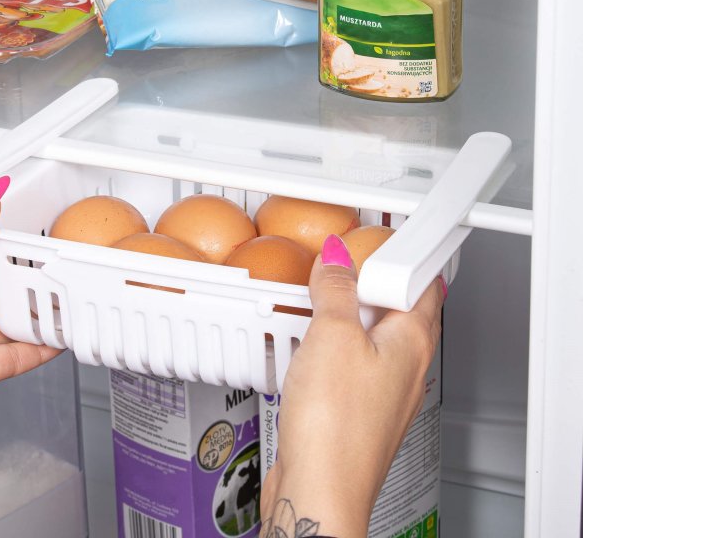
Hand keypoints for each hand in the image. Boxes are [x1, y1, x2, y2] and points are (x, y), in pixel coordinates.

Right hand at [260, 234, 444, 537]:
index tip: (379, 239)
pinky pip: (349, 367)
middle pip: (396, 308)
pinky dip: (330, 351)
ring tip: (314, 307)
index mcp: (414, 340)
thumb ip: (337, 290)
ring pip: (371, 338)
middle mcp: (408, 367)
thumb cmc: (337, 427)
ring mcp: (384, 393)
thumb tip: (338, 260)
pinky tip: (305, 352)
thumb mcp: (332, 335)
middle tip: (340, 270)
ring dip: (345, 320)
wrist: (321, 490)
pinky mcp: (358, 414)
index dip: (403, 255)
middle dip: (368, 286)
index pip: (424, 281)